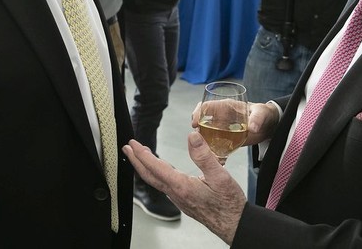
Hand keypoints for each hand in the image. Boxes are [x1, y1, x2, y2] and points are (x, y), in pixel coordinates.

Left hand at [123, 135, 246, 244]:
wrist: (234, 224)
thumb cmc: (228, 203)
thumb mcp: (220, 176)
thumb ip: (205, 156)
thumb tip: (192, 136)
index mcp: (182, 186)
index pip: (156, 168)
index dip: (142, 155)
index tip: (133, 144)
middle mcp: (176, 194)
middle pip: (149, 176)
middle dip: (136, 161)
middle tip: (127, 148)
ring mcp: (179, 199)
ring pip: (156, 181)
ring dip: (146, 167)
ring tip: (141, 155)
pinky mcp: (184, 201)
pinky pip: (164, 185)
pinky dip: (157, 173)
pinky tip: (161, 169)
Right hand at [192, 100, 278, 145]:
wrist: (269, 125)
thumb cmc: (264, 114)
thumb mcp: (262, 114)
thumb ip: (257, 119)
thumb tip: (252, 127)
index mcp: (227, 106)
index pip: (207, 106)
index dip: (198, 112)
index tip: (195, 123)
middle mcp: (221, 116)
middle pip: (203, 120)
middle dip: (198, 131)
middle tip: (198, 142)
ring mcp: (222, 127)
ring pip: (207, 133)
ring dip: (204, 142)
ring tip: (207, 153)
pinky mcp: (226, 138)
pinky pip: (216, 143)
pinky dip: (214, 151)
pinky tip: (219, 160)